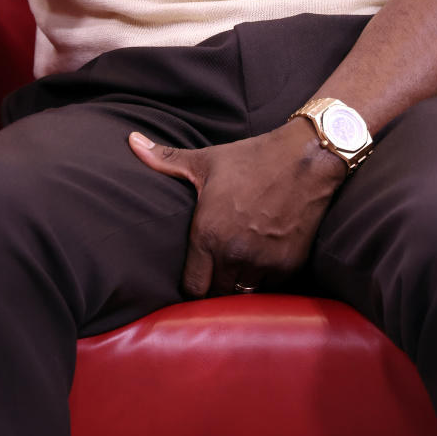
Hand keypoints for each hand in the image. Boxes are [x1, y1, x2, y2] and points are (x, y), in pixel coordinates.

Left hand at [128, 120, 347, 297]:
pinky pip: (270, 288)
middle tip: (215, 274)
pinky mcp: (289, 265)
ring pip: (243, 294)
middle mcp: (233, 253)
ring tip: (237, 270)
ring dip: (239, 285)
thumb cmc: (252, 158)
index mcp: (207, 233)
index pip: (192, 286)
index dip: (192, 285)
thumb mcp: (206, 160)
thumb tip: (131, 141)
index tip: (196, 275)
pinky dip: (265, 280)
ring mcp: (263, 262)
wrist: (306, 157)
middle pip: (216, 295)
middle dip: (214, 287)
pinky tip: (261, 262)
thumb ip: (164, 159)